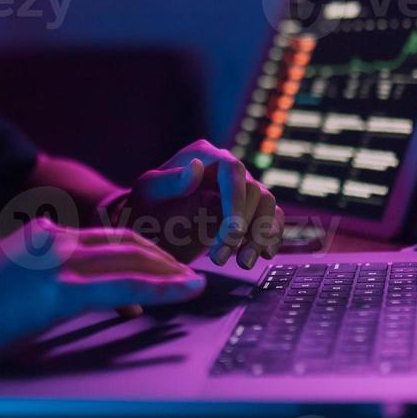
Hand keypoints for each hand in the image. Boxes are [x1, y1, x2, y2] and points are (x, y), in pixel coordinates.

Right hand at [0, 217, 206, 367]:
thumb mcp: (7, 275)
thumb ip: (38, 270)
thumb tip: (62, 279)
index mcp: (43, 234)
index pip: (105, 235)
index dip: (140, 248)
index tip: (162, 260)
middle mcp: (54, 239)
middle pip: (124, 242)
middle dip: (161, 257)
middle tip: (186, 273)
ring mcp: (57, 262)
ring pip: (130, 260)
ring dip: (168, 271)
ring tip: (193, 284)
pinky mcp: (59, 292)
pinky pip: (123, 288)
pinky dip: (159, 289)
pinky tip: (180, 292)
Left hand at [109, 139, 283, 268]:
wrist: (150, 222)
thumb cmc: (145, 203)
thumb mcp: (148, 192)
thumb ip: (170, 182)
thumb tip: (197, 169)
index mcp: (203, 155)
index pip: (232, 170)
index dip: (236, 200)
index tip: (231, 232)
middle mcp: (227, 168)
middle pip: (253, 191)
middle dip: (243, 229)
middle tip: (220, 258)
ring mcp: (240, 187)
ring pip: (267, 205)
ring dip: (261, 235)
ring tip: (244, 262)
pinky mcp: (248, 209)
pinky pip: (271, 218)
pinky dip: (271, 236)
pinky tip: (264, 254)